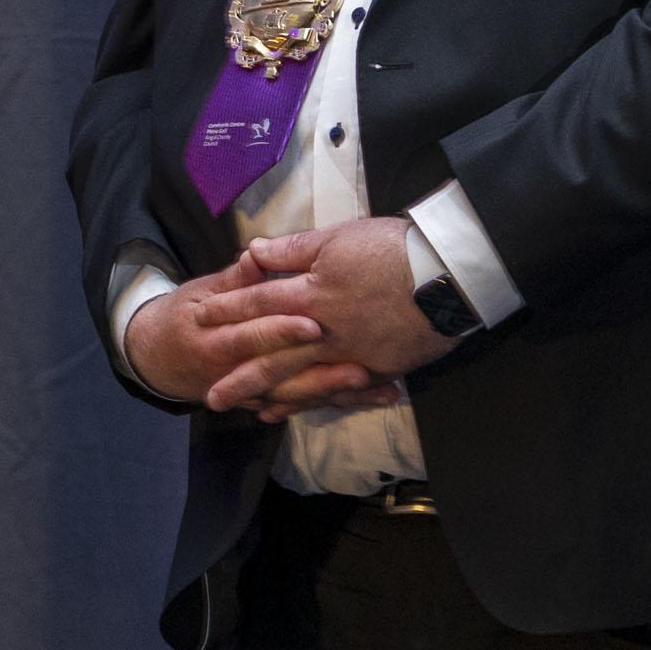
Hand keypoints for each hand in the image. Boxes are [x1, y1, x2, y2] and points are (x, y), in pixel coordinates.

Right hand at [124, 250, 379, 412]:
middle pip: (282, 377)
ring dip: (340, 393)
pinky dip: (341, 401)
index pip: (252, 335)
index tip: (314, 325)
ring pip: (298, 397)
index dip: (281, 331)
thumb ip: (234, 280)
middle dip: (321, 375)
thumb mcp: (202, 293)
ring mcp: (251, 392)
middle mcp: (235, 373)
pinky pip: (306, 405)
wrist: (158, 357)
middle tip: (361, 369)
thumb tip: (254, 255)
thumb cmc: (186, 315)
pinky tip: (377, 397)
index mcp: (216, 340)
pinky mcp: (267, 401)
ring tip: (378, 387)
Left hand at [188, 218, 448, 420]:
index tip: (202, 321)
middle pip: (274, 358)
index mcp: (312, 293)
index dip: (229, 311)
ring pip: (305, 382)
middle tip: (210, 399)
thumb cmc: (393, 248)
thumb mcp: (338, 237)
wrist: (448, 274)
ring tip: (251, 412)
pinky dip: (320, 402)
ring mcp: (352, 354)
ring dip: (276, 398)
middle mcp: (325, 331)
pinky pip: (342, 392)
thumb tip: (255, 251)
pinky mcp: (380, 368)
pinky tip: (304, 409)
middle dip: (241, 379)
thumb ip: (294, 249)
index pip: (259, 303)